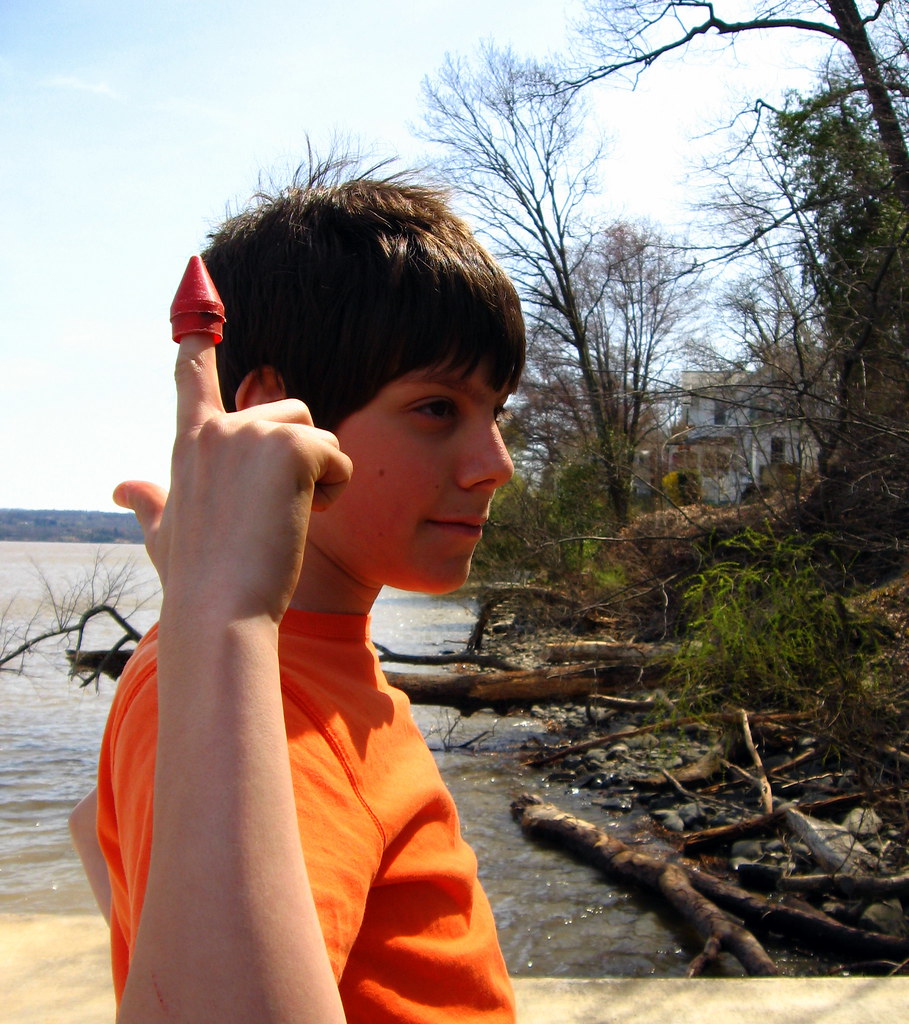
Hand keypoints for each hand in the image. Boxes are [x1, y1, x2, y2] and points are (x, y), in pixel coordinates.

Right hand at [115, 330, 350, 622]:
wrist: (221, 610)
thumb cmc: (196, 579)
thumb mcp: (164, 535)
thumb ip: (148, 503)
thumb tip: (121, 488)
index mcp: (191, 442)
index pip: (194, 376)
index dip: (199, 340)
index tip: (195, 288)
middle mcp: (218, 426)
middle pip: (290, 409)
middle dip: (300, 457)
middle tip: (276, 512)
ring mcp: (252, 430)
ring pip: (318, 433)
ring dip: (319, 477)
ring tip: (287, 519)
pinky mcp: (291, 444)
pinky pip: (336, 456)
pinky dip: (334, 489)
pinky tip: (306, 518)